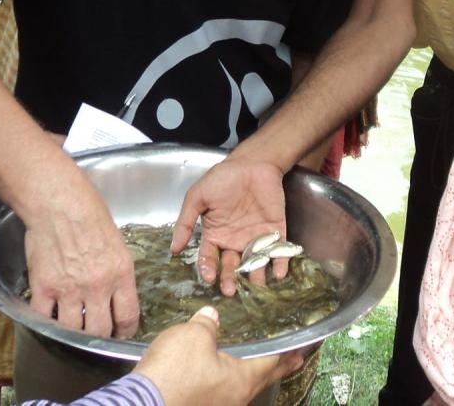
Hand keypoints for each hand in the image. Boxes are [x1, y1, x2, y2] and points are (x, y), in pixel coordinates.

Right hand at [24, 185, 139, 337]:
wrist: (58, 202)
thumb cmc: (89, 213)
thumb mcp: (117, 242)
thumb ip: (117, 271)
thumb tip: (116, 293)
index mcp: (121, 272)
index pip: (128, 316)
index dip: (125, 331)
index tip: (120, 333)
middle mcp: (97, 285)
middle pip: (100, 331)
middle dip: (99, 337)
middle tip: (96, 335)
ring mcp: (69, 289)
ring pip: (73, 332)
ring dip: (73, 333)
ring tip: (73, 329)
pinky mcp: (43, 287)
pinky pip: (43, 319)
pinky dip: (45, 323)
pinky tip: (48, 319)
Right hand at [134, 306, 302, 404]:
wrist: (139, 405)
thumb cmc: (173, 370)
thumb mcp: (194, 336)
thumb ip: (208, 325)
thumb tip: (211, 317)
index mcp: (241, 380)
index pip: (273, 364)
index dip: (288, 354)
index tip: (302, 350)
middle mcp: (234, 399)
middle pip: (260, 380)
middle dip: (274, 368)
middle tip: (291, 359)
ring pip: (239, 389)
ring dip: (248, 375)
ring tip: (252, 362)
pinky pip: (220, 394)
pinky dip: (226, 381)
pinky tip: (217, 374)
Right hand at [171, 159, 286, 295]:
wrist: (253, 164)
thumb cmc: (223, 178)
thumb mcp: (198, 197)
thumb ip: (186, 222)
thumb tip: (173, 249)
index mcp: (216, 235)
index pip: (210, 258)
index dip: (208, 268)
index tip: (208, 277)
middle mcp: (234, 241)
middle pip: (232, 266)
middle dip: (231, 279)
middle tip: (230, 291)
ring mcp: (256, 238)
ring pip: (254, 263)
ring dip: (256, 276)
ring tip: (256, 285)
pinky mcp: (276, 232)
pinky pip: (278, 251)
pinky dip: (280, 263)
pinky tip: (279, 273)